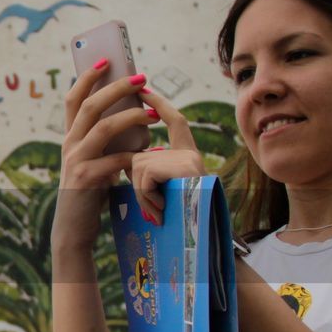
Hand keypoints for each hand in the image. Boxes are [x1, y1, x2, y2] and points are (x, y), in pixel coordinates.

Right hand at [53, 64, 158, 252]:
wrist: (73, 229)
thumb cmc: (89, 194)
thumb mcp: (92, 162)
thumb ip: (102, 143)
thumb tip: (130, 118)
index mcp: (69, 138)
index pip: (73, 99)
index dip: (87, 78)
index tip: (105, 61)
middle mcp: (69, 145)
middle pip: (90, 106)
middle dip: (117, 88)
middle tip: (141, 78)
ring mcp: (76, 161)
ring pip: (103, 128)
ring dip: (131, 117)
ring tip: (153, 114)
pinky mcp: (87, 179)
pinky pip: (116, 159)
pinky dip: (136, 155)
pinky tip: (151, 154)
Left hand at [128, 87, 204, 224]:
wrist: (204, 241)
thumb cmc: (184, 224)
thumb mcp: (168, 194)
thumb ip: (153, 174)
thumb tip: (127, 164)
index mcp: (188, 158)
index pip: (175, 122)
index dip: (159, 105)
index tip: (145, 90)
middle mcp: (190, 154)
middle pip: (141, 157)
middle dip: (137, 186)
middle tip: (154, 209)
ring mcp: (187, 159)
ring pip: (138, 168)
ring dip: (142, 195)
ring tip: (160, 212)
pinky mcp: (183, 167)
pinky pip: (144, 176)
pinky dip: (146, 196)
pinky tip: (162, 210)